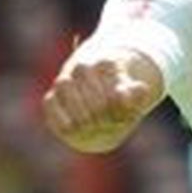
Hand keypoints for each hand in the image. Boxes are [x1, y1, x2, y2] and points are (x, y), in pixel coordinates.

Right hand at [42, 54, 157, 153]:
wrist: (102, 124)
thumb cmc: (119, 111)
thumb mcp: (133, 105)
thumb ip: (137, 96)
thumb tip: (141, 88)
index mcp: (105, 64)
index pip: (107, 69)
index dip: (114, 96)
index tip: (122, 116)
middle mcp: (82, 68)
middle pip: (84, 73)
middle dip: (96, 103)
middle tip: (105, 124)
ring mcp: (65, 82)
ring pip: (64, 83)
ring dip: (77, 106)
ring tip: (89, 126)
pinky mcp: (52, 99)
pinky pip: (49, 102)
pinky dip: (58, 115)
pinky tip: (71, 128)